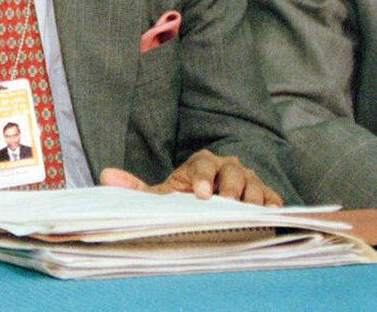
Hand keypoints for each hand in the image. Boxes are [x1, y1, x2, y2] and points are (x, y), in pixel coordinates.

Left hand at [99, 148, 283, 205]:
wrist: (213, 203)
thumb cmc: (185, 198)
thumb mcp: (161, 194)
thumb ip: (135, 187)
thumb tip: (105, 176)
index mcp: (202, 163)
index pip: (204, 166)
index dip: (203, 179)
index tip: (201, 195)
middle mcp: (228, 167)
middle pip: (233, 173)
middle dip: (230, 188)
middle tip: (227, 204)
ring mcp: (249, 181)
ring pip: (254, 186)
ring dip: (251, 199)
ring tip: (246, 212)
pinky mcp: (267, 196)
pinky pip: (273, 199)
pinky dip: (272, 207)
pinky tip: (269, 215)